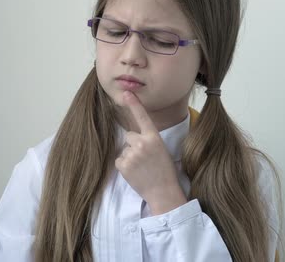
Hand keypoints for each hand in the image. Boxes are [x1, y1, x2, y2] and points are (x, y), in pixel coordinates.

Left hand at [115, 91, 187, 214]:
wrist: (163, 192)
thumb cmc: (165, 171)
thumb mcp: (161, 150)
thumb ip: (148, 140)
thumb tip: (132, 136)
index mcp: (154, 137)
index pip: (142, 117)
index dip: (134, 104)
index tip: (126, 93)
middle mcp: (142, 143)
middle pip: (129, 135)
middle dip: (134, 145)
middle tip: (145, 159)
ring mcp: (132, 154)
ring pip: (125, 149)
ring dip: (130, 157)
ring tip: (142, 168)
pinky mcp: (123, 164)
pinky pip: (119, 159)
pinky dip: (125, 166)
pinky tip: (135, 173)